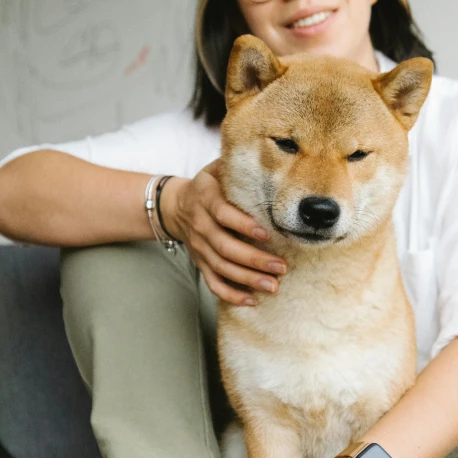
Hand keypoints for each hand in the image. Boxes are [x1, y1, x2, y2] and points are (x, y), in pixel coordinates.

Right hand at [161, 161, 286, 304]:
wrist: (176, 206)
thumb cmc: (209, 186)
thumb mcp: (217, 169)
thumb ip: (238, 166)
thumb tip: (274, 156)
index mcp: (206, 199)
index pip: (223, 214)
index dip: (243, 225)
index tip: (267, 234)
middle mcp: (201, 225)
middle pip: (225, 247)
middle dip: (254, 259)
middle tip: (281, 267)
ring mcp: (199, 248)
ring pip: (222, 267)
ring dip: (248, 279)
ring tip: (273, 286)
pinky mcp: (200, 263)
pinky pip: (213, 283)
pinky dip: (231, 294)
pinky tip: (252, 301)